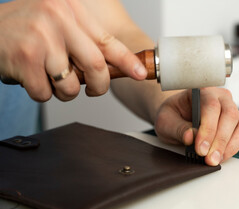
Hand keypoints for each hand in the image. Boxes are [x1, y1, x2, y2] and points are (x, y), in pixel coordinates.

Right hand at [0, 0, 146, 101]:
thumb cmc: (27, 29)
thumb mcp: (60, 24)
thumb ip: (84, 41)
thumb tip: (112, 67)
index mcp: (71, 10)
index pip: (108, 41)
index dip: (127, 61)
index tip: (141, 74)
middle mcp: (57, 19)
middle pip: (96, 66)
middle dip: (99, 86)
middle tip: (95, 90)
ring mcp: (40, 38)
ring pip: (70, 85)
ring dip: (65, 92)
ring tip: (52, 79)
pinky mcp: (24, 58)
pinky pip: (45, 93)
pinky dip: (42, 93)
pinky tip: (32, 78)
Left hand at [154, 87, 238, 165]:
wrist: (177, 117)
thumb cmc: (173, 115)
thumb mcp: (166, 121)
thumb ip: (177, 128)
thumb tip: (190, 137)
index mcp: (202, 91)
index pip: (210, 106)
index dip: (208, 128)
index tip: (200, 148)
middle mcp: (220, 97)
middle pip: (229, 115)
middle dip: (219, 140)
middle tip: (209, 159)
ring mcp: (231, 108)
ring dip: (229, 145)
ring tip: (214, 160)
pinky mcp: (238, 121)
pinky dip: (234, 146)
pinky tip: (221, 156)